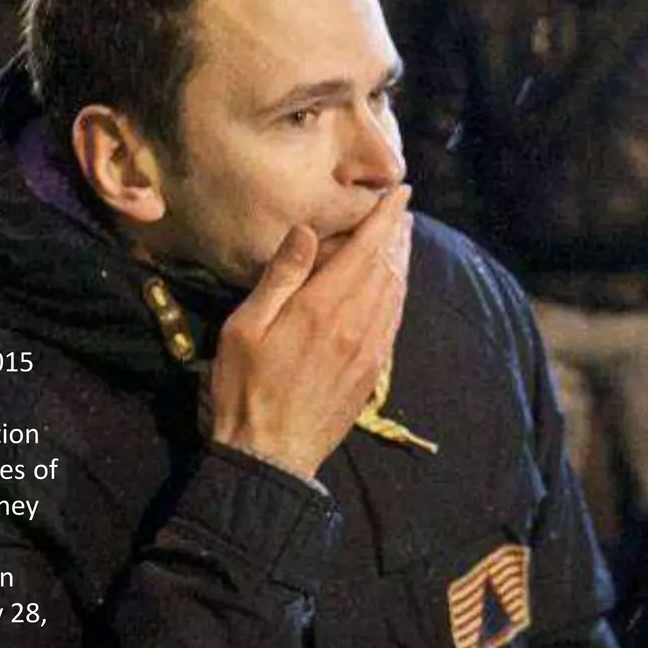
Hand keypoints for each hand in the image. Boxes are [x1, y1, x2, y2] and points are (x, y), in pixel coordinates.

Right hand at [204, 187, 413, 479]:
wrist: (272, 454)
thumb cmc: (246, 387)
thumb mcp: (247, 327)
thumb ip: (281, 277)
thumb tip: (309, 230)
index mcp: (326, 306)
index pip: (367, 248)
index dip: (387, 218)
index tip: (402, 193)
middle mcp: (358, 323)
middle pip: (388, 267)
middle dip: (396, 235)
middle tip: (401, 210)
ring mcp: (370, 349)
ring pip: (395, 294)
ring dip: (400, 262)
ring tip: (400, 241)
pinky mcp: (372, 371)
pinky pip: (393, 321)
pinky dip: (397, 294)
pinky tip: (392, 289)